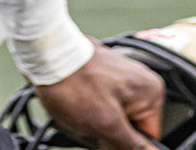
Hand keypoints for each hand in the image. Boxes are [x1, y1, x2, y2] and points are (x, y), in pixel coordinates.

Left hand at [34, 44, 166, 149]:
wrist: (45, 55)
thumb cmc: (73, 81)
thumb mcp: (107, 124)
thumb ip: (132, 145)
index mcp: (150, 93)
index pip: (148, 137)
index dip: (124, 143)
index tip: (106, 137)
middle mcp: (138, 83)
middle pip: (125, 129)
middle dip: (103, 133)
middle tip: (87, 122)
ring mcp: (118, 79)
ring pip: (108, 121)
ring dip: (89, 125)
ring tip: (75, 111)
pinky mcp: (100, 79)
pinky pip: (95, 108)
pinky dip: (82, 112)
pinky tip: (71, 104)